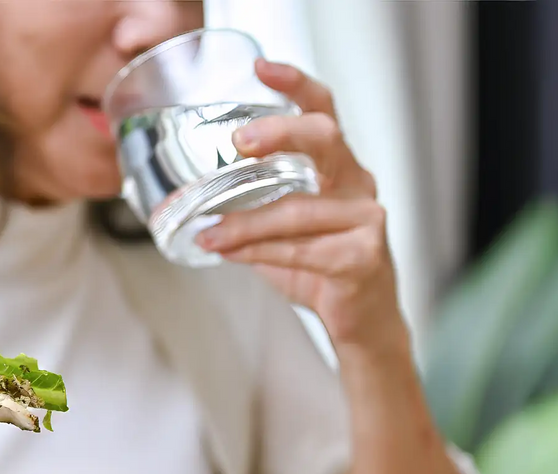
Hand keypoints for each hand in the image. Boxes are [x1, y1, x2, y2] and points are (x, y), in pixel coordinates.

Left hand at [192, 60, 406, 353]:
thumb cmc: (322, 267)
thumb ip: (250, 209)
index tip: (262, 69)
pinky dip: (261, 252)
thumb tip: (191, 201)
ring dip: (246, 223)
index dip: (296, 85)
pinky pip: (302, 250)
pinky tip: (233, 254)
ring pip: (298, 210)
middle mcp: (357, 183)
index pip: (323, 111)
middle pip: (324, 139)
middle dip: (279, 134)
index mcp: (338, 166)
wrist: (362, 321)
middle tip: (238, 143)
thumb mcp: (283, 229)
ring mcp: (366, 218)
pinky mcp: (364, 256)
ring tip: (210, 233)